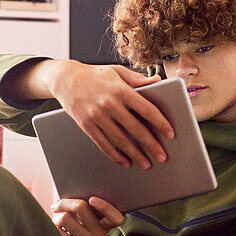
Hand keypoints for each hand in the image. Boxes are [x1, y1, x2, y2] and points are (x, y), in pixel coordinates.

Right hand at [37, 60, 173, 167]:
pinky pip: (103, 144)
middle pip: (136, 129)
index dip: (161, 123)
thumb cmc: (95, 74)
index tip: (170, 134)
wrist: (65, 79)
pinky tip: (125, 162)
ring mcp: (96, 116)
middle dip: (151, 145)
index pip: (147, 109)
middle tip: (162, 156)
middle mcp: (109, 104)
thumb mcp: (118, 71)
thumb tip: (158, 81)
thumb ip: (138, 79)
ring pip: (120, 140)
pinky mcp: (86, 125)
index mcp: (121, 90)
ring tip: (146, 164)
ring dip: (135, 155)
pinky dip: (115, 155)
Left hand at [51, 197, 124, 235]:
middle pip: (81, 206)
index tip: (92, 199)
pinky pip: (56, 230)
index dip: (105, 206)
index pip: (115, 217)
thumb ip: (81, 212)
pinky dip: (51, 227)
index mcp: (105, 226)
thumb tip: (59, 202)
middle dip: (64, 203)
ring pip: (64, 217)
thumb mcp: (86, 227)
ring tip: (56, 224)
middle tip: (56, 206)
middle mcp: (100, 235)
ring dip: (55, 218)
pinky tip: (53, 232)